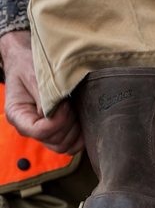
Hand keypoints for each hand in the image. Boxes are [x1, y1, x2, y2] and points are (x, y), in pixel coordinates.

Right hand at [1, 30, 83, 154]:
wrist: (29, 62)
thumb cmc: (29, 66)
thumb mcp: (35, 76)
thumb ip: (45, 97)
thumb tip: (56, 114)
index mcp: (18, 115)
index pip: (39, 131)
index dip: (58, 121)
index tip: (65, 103)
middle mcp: (29, 128)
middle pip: (54, 140)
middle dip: (69, 123)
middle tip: (71, 104)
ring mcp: (43, 132)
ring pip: (63, 146)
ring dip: (75, 130)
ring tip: (75, 110)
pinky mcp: (55, 130)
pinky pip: (70, 145)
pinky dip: (80, 137)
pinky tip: (83, 122)